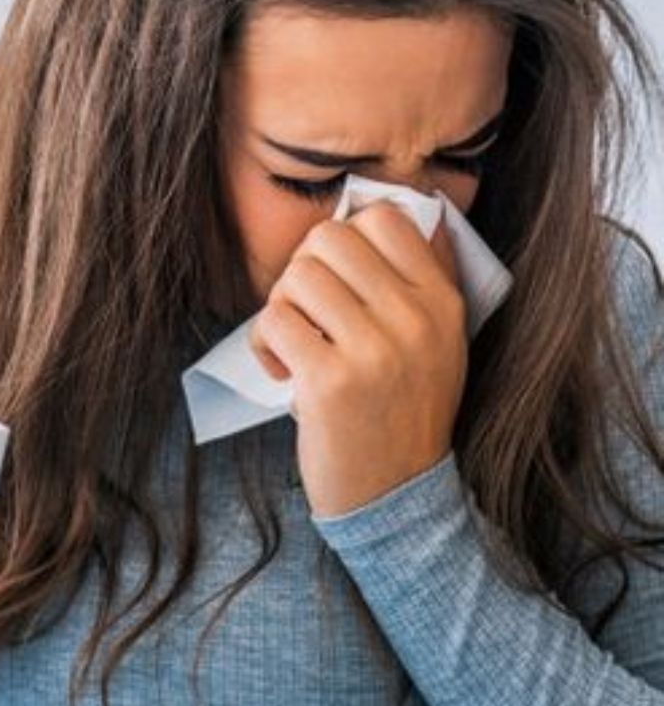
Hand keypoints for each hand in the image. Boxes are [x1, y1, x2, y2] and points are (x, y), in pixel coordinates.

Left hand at [247, 201, 466, 517]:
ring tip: (294, 346)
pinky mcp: (329, 381)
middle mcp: (414, 319)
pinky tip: (282, 372)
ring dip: (281, 308)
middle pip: (329, 238)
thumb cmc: (403, 414)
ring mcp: (373, 350)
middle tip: (306, 314)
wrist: (396, 495)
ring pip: (296, 276)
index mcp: (442, 302)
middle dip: (302, 271)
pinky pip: (274, 322)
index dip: (344, 239)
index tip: (336, 280)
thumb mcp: (440, 345)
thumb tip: (406, 211)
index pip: (384, 218)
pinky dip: (264, 344)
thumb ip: (424, 281)